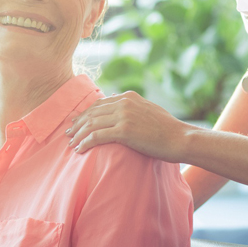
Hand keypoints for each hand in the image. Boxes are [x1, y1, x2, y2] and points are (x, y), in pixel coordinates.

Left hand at [66, 91, 191, 162]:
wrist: (180, 138)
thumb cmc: (166, 129)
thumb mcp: (148, 110)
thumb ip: (132, 107)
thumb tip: (117, 108)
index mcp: (128, 96)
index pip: (99, 104)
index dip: (85, 114)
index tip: (76, 123)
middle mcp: (124, 102)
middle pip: (92, 113)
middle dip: (78, 124)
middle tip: (67, 134)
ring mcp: (124, 115)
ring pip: (92, 124)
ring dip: (78, 135)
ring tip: (71, 144)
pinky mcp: (124, 130)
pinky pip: (97, 136)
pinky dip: (85, 142)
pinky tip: (79, 149)